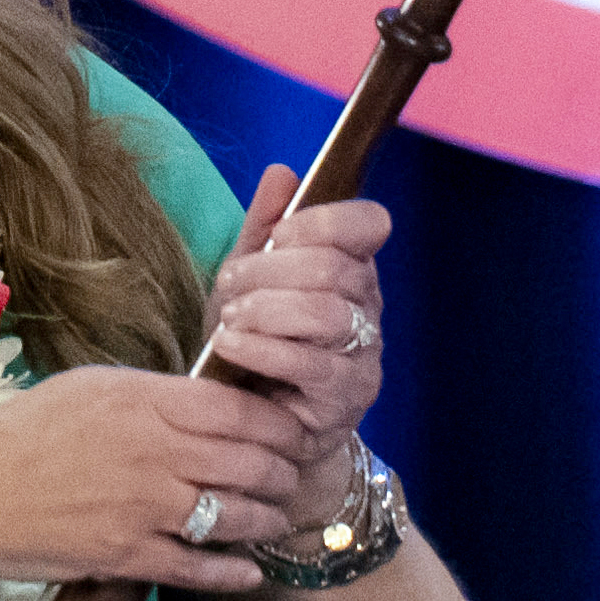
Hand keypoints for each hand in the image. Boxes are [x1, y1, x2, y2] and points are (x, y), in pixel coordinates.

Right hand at [0, 364, 375, 592]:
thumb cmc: (19, 434)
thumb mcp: (87, 389)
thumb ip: (151, 395)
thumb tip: (204, 401)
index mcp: (143, 400)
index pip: (239, 410)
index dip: (279, 424)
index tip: (292, 430)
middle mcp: (154, 451)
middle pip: (251, 462)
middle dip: (284, 472)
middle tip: (292, 477)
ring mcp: (144, 507)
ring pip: (235, 515)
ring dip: (266, 519)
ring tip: (275, 518)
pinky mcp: (128, 555)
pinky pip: (198, 567)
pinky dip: (232, 572)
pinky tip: (249, 571)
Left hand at [201, 163, 389, 505]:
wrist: (248, 427)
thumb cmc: (250, 346)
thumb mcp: (246, 281)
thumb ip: (262, 229)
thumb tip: (282, 172)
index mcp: (350, 269)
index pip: (368, 225)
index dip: (323, 220)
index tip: (277, 235)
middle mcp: (366, 309)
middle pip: (336, 268)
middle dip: (273, 268)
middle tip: (231, 281)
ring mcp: (362, 357)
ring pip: (327, 315)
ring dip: (268, 308)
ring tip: (231, 318)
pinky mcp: (344, 401)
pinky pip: (311, 366)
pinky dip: (264, 349)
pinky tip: (231, 346)